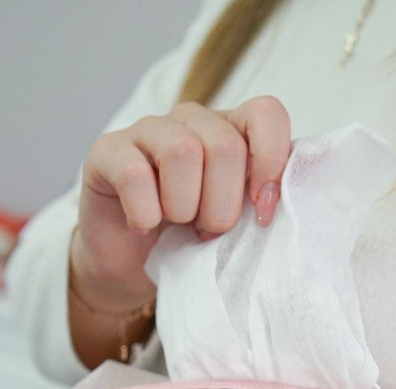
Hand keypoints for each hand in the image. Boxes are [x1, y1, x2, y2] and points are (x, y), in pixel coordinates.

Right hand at [71, 95, 291, 312]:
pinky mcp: (108, 152)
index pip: (267, 114)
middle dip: (222, 206)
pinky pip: (134, 174)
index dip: (271, 161)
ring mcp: (148, 130)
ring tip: (177, 226)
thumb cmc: (191, 244)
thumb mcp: (237, 226)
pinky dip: (145, 212)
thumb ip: (262, 203)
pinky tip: (144, 225)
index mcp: (232, 132)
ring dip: (185, 208)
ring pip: (183, 152)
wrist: (131, 268)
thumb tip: (287, 200)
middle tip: (208, 231)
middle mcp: (192, 121)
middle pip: (225, 146)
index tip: (261, 212)